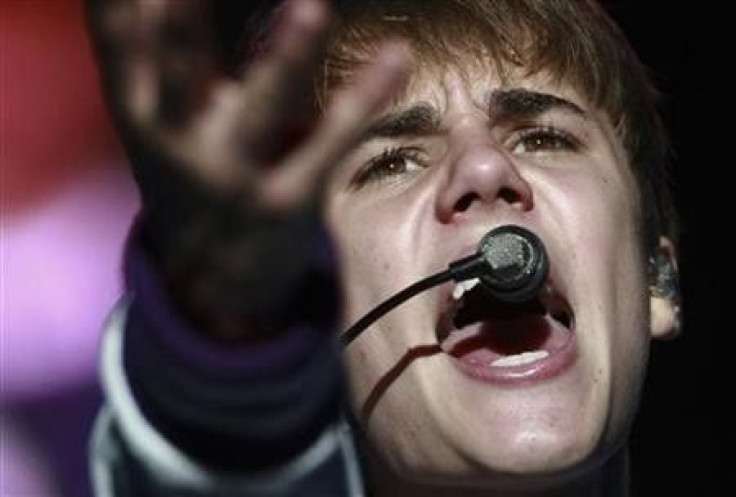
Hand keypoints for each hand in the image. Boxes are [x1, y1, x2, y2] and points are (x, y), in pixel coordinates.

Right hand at [86, 0, 408, 339]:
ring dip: (286, 58)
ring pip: (263, 109)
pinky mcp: (288, 200)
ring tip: (311, 9)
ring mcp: (234, 178)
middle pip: (177, 74)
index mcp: (136, 115)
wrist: (207, 285)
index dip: (121, 5)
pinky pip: (331, 141)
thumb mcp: (149, 123)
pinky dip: (364, 97)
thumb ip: (143, 56)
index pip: (117, 43)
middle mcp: (176, 145)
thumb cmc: (184, 179)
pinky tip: (396, 57)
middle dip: (184, 27)